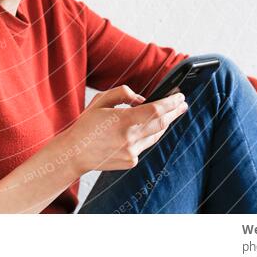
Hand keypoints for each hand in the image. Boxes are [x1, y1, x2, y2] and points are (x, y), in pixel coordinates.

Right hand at [59, 85, 188, 176]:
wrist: (75, 153)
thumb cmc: (86, 125)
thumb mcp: (100, 101)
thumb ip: (122, 94)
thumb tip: (142, 99)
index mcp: (122, 120)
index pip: (155, 110)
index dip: (170, 103)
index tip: (180, 96)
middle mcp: (130, 138)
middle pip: (162, 123)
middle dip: (174, 112)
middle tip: (182, 104)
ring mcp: (132, 152)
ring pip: (156, 135)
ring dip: (165, 124)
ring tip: (171, 114)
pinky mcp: (131, 161)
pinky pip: (145, 145)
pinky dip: (147, 136)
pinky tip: (144, 130)